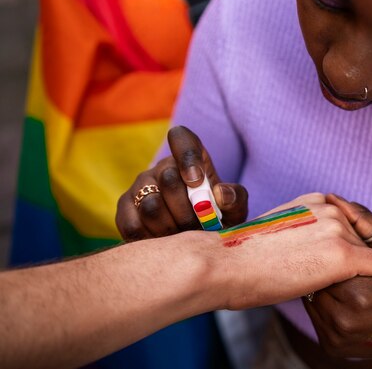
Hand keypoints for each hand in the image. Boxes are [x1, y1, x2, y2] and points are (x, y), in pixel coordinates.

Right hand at [116, 126, 248, 239]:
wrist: (198, 241)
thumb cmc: (219, 218)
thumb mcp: (236, 208)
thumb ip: (235, 197)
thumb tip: (220, 193)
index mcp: (190, 157)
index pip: (182, 138)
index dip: (187, 157)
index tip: (197, 181)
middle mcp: (162, 168)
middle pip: (168, 180)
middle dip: (187, 210)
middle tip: (198, 227)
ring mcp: (140, 186)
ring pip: (151, 206)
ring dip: (171, 228)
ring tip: (183, 237)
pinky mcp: (125, 209)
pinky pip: (133, 225)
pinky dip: (151, 239)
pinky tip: (165, 242)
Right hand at [204, 193, 371, 309]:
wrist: (228, 264)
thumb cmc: (244, 255)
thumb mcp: (279, 229)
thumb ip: (303, 229)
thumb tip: (314, 246)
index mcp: (314, 200)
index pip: (344, 225)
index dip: (336, 248)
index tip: (319, 263)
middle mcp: (330, 209)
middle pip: (358, 239)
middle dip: (347, 260)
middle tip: (320, 278)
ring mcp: (338, 230)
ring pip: (367, 255)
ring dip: (354, 272)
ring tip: (324, 285)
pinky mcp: (345, 255)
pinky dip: (366, 282)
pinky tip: (344, 290)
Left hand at [303, 194, 371, 359]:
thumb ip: (364, 221)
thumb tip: (333, 198)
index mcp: (360, 294)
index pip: (325, 260)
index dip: (330, 250)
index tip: (337, 244)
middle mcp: (345, 320)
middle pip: (315, 280)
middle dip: (322, 267)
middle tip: (334, 259)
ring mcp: (337, 338)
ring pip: (311, 298)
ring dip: (319, 285)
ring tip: (340, 278)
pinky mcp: (332, 348)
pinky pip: (315, 317)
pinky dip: (323, 305)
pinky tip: (340, 298)